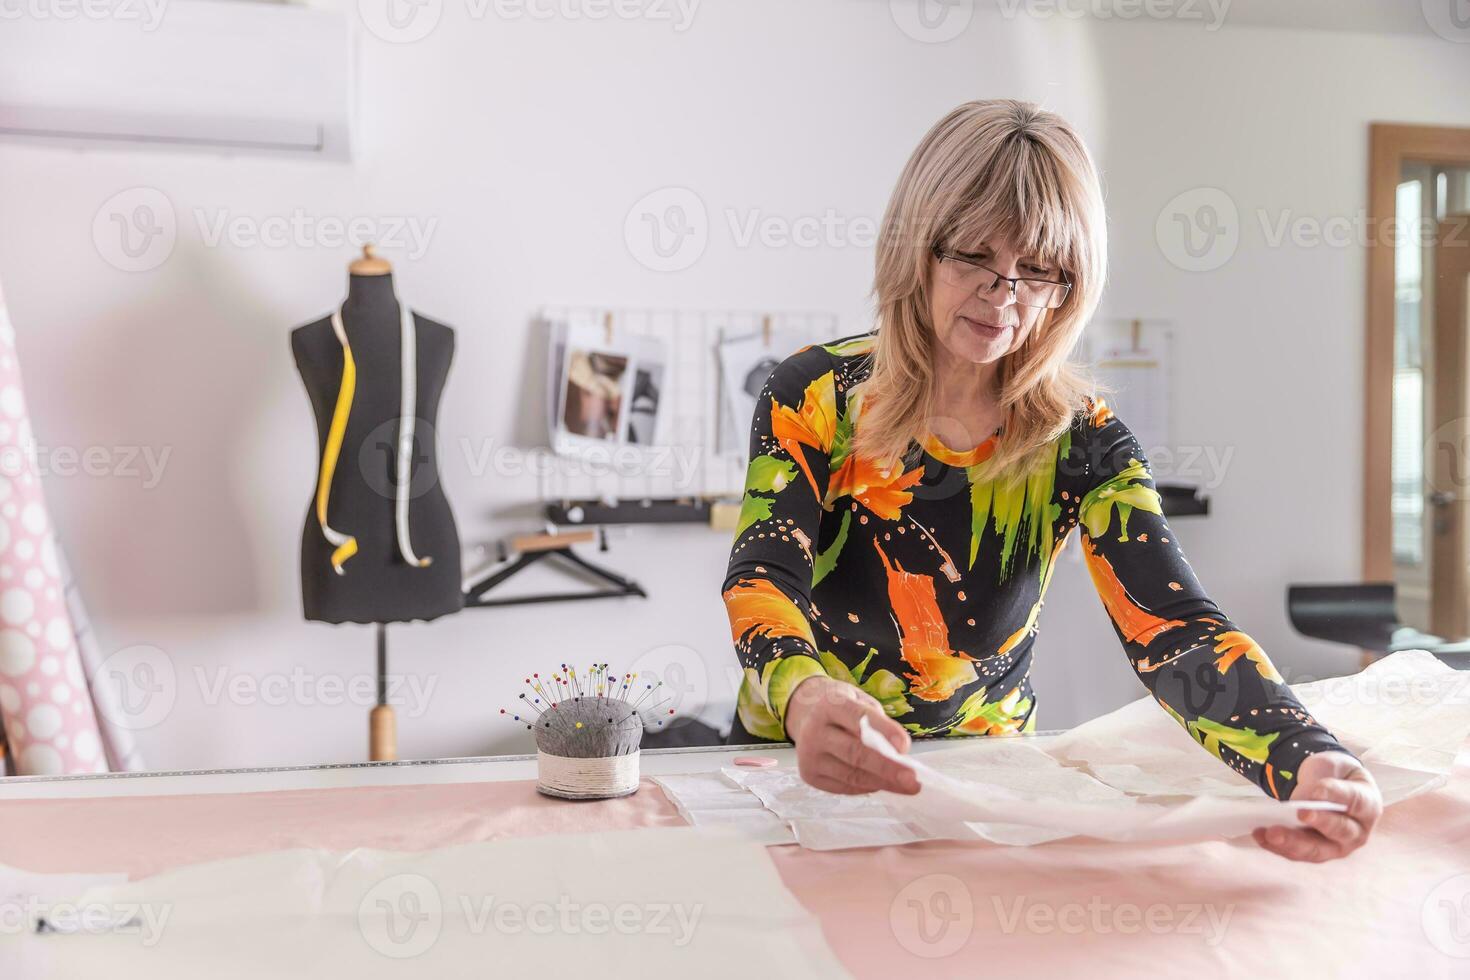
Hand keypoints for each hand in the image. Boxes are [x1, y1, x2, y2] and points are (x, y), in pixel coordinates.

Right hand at [783, 676, 920, 795]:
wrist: (804, 713)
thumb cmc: (841, 707)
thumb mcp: (860, 701)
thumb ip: (878, 723)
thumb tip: (899, 754)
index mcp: (829, 705)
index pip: (858, 719)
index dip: (883, 732)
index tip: (905, 747)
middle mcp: (814, 730)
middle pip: (854, 753)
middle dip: (886, 768)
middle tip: (912, 779)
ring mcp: (809, 756)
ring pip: (851, 775)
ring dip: (882, 783)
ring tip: (906, 786)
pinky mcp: (809, 775)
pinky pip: (844, 787)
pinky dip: (867, 787)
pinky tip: (883, 784)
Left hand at [1251, 751, 1381, 861]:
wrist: (1329, 785)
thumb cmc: (1333, 775)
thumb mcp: (1330, 767)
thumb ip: (1321, 780)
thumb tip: (1304, 799)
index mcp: (1367, 806)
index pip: (1355, 801)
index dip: (1336, 795)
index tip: (1317, 790)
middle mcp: (1357, 832)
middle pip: (1340, 831)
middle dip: (1319, 822)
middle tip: (1300, 813)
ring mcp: (1337, 846)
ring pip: (1316, 850)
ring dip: (1292, 842)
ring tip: (1270, 832)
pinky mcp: (1316, 853)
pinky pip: (1297, 853)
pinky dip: (1276, 846)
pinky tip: (1259, 834)